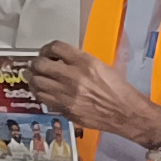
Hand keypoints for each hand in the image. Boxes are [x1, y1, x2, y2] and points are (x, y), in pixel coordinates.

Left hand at [31, 41, 160, 146]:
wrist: (127, 113)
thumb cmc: (118, 89)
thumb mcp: (101, 66)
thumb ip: (78, 61)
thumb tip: (59, 60)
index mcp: (85, 62)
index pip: (55, 47)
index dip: (46, 49)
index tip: (46, 53)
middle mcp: (74, 77)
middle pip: (40, 64)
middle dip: (36, 63)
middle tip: (37, 65)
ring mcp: (67, 94)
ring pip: (36, 82)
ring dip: (33, 78)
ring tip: (36, 77)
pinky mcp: (65, 109)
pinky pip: (42, 98)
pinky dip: (39, 92)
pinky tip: (43, 90)